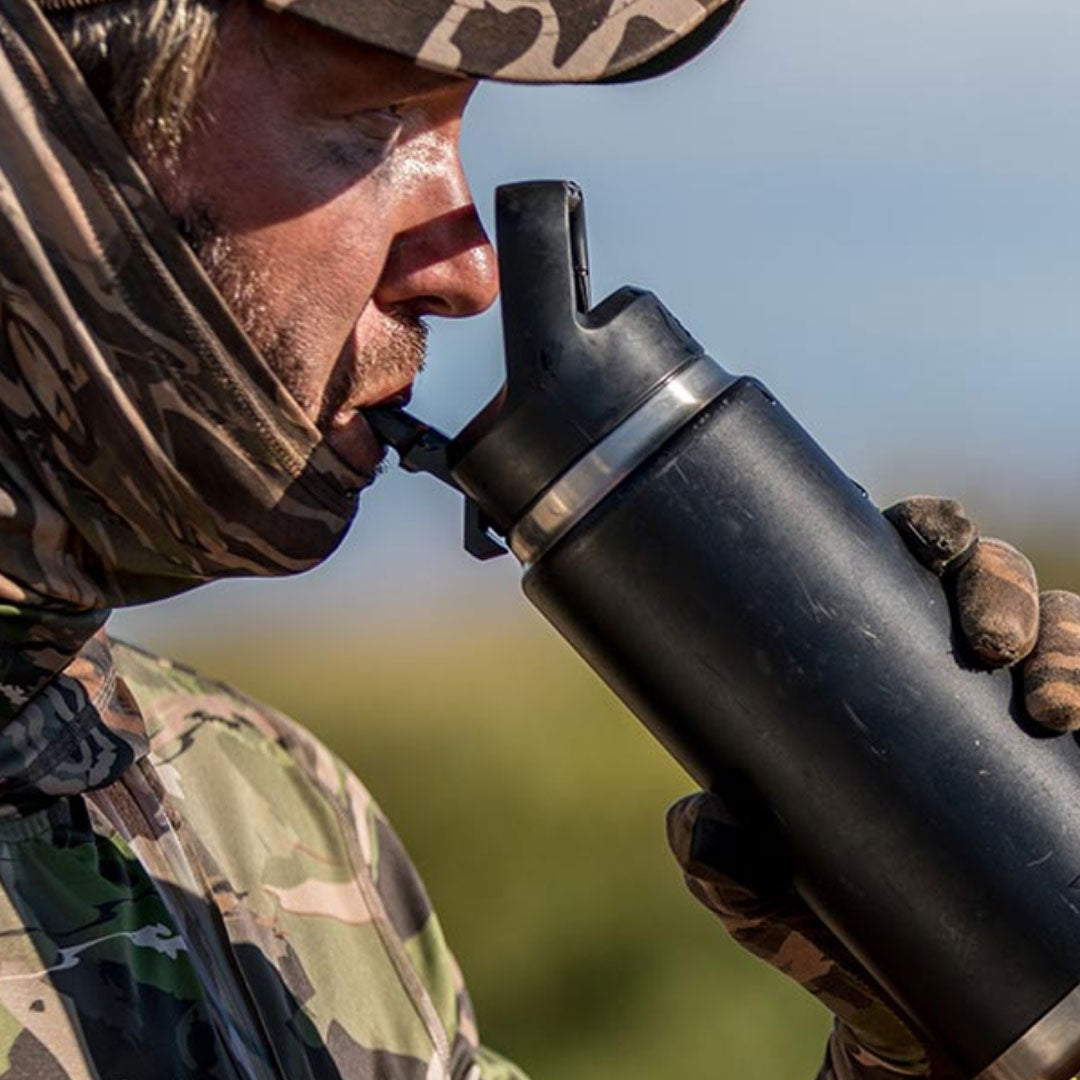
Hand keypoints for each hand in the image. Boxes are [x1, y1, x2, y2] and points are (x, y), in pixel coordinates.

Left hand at [667, 496, 1079, 1078]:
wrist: (918, 1017)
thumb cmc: (838, 929)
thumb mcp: (770, 897)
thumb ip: (723, 866)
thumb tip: (695, 824)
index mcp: (876, 666)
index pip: (902, 566)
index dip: (925, 528)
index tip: (924, 538)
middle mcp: (955, 674)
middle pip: (992, 581)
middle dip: (1003, 586)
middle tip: (989, 643)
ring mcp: (1021, 716)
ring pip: (1064, 631)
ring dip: (1070, 641)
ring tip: (1051, 703)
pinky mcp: (1074, 768)